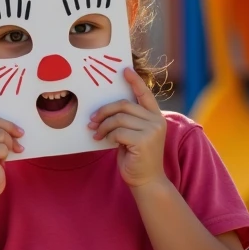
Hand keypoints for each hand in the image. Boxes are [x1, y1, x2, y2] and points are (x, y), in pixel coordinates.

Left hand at [88, 68, 167, 188]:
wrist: (146, 179)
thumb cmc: (135, 156)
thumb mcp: (132, 135)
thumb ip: (126, 121)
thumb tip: (102, 111)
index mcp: (155, 116)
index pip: (144, 94)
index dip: (134, 81)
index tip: (125, 69)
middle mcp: (157, 120)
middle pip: (123, 105)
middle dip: (104, 111)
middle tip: (91, 121)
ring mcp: (152, 130)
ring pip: (118, 118)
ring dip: (103, 126)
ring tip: (96, 134)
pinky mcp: (144, 140)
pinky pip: (118, 132)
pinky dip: (108, 136)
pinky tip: (105, 142)